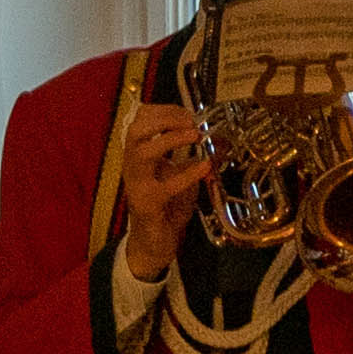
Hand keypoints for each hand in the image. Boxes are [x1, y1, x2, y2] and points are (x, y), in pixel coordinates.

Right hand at [113, 104, 216, 279]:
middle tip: (190, 121)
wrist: (152, 243)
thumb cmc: (166, 207)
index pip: (140, 120)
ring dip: (168, 140)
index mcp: (139, 155)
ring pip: (141, 153)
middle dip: (163, 119)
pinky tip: (204, 167)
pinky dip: (186, 174)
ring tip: (194, 135)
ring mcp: (137, 185)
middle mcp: (133, 166)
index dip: (164, 110)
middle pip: (135, 130)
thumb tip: (219, 142)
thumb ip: (192, 158)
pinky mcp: (147, 204)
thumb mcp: (179, 176)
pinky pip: (164, 186)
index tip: (188, 113)